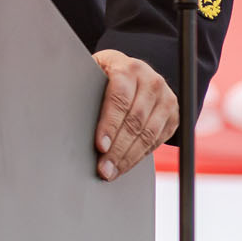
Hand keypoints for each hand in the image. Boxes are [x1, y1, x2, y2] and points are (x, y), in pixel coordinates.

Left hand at [90, 50, 178, 180]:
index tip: (99, 146)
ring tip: (111, 172)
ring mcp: (166, 98)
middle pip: (135, 121)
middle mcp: (151, 81)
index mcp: (128, 69)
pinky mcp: (174, 114)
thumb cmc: (105, 75)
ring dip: (129, 157)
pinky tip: (125, 165)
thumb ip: (85, 89)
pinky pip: (158, 140)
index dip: (109, 125)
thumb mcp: (93, 73)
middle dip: (117, 149)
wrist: (133, 71)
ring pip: (148, 134)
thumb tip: (67, 117)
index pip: (119, 99)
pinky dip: (140, 156)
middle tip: (103, 168)